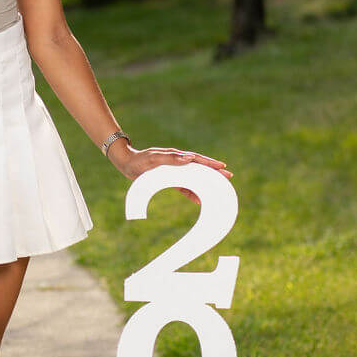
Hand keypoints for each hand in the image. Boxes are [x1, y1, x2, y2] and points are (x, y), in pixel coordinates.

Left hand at [107, 143, 231, 203]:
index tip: (223, 167)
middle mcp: (178, 163)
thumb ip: (171, 158)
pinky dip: (192, 193)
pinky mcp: (170, 179)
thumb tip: (189, 158)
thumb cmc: (140, 160)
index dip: (210, 164)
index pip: (197, 160)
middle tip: (228, 177)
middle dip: (214, 173)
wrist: (127, 164)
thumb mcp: (154, 158)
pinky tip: (199, 200)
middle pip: (200, 168)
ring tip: (218, 189)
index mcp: (176, 156)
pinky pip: (184, 187)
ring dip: (205, 183)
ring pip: (194, 178)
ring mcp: (175, 171)